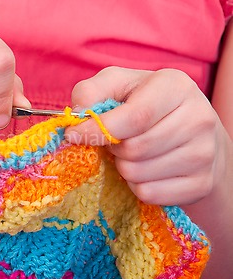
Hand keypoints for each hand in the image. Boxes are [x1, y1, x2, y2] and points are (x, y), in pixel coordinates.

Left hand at [64, 66, 229, 205]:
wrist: (191, 130)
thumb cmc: (144, 102)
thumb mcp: (117, 84)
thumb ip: (91, 92)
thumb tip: (77, 115)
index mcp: (176, 86)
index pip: (135, 117)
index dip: (99, 130)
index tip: (74, 135)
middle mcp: (199, 118)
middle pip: (135, 149)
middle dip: (112, 148)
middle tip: (114, 141)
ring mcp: (204, 154)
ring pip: (139, 174)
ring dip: (122, 167)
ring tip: (130, 153)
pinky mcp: (202, 183)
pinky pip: (149, 194)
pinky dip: (136, 185)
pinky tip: (144, 169)